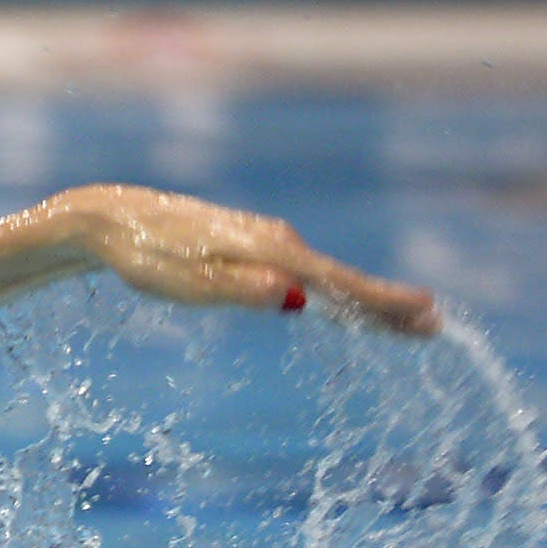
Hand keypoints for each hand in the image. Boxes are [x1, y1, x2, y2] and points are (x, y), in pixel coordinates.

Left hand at [47, 184, 438, 336]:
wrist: (112, 219)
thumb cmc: (147, 257)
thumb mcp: (189, 283)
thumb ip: (243, 291)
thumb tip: (298, 299)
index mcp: (269, 251)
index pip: (339, 283)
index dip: (383, 303)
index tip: (427, 316)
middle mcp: (276, 240)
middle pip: (341, 279)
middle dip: (385, 304)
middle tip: (433, 327)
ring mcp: (264, 239)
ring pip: (325, 273)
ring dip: (364, 298)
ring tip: (403, 321)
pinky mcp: (248, 243)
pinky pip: (304, 269)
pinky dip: (333, 287)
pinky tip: (343, 301)